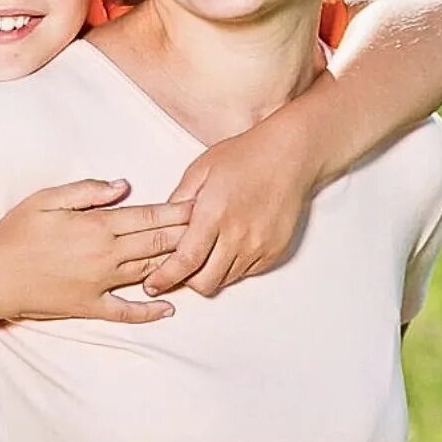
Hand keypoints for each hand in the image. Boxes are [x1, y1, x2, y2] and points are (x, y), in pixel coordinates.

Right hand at [0, 178, 191, 322]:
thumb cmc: (16, 232)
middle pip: (156, 243)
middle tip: (215, 226)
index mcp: (97, 226)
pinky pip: (126, 311)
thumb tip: (123, 186)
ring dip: (177, 266)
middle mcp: (106, 256)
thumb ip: (88, 191)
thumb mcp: (48, 198)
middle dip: (188, 234)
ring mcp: (100, 284)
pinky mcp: (90, 306)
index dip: (178, 211)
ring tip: (203, 259)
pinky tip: (170, 308)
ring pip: (148, 273)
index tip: (202, 204)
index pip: (148, 217)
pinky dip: (150, 311)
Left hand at [144, 116, 319, 296]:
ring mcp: (259, 246)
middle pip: (205, 282)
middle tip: (179, 267)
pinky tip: (228, 244)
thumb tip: (160, 224)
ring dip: (210, 272)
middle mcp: (238, 235)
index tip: (152, 285)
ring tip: (206, 249)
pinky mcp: (274, 252)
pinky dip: (232, 266)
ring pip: (225, 280)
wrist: (288, 156)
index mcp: (214, 214)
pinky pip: (246, 273)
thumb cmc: (244, 157)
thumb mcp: (199, 170)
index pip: (185, 261)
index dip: (165, 278)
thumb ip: (177, 200)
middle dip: (186, 281)